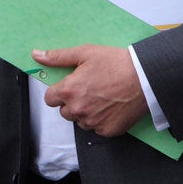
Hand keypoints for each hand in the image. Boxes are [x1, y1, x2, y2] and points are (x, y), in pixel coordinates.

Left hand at [32, 45, 147, 136]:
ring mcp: (93, 122)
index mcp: (69, 91)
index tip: (69, 86)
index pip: (49, 99)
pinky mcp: (108, 130)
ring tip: (101, 97)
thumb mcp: (84, 53)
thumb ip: (58, 57)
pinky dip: (101, 120)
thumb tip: (36, 55)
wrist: (145, 77)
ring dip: (86, 112)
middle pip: (64, 111)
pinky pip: (97, 128)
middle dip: (72, 102)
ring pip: (80, 121)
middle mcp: (78, 109)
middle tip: (89, 90)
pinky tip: (110, 106)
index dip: (58, 92)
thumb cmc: (116, 63)